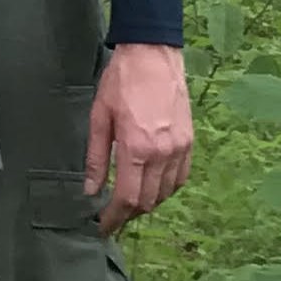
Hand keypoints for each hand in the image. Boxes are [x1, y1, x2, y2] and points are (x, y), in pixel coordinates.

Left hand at [85, 43, 192, 234]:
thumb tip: (90, 189)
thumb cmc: (121, 82)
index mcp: (138, 149)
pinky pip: (180, 177)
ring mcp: (180, 148)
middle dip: (128, 214)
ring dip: (147, 203)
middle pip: (148, 201)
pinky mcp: (190, 141)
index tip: (101, 226)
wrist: (153, 54)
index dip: (113, 218)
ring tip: (127, 201)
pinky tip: (150, 185)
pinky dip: (165, 188)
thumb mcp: (99, 118)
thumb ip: (96, 158)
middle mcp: (163, 153)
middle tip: (110, 216)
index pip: (127, 198)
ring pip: (166, 193)